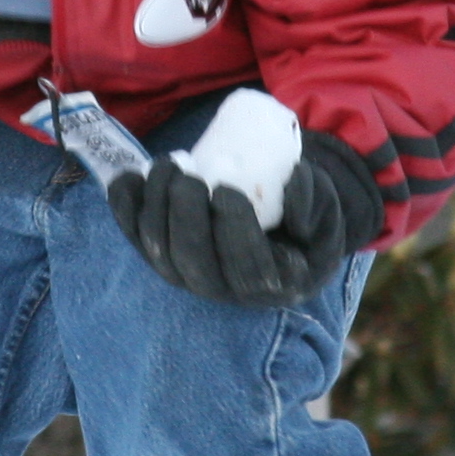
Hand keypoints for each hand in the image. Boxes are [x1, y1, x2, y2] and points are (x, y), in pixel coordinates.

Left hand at [107, 134, 377, 304]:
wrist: (281, 220)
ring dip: (156, 207)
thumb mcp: (328, 210)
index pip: (248, 270)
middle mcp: (226, 291)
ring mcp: (190, 276)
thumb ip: (315, 202)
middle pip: (194, 264)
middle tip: (190, 173)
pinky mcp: (163, 256)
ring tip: (167, 165)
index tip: (228, 189)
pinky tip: (127, 178)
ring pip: (161, 253)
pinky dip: (126, 209)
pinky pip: (136, 238)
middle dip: (184, 217)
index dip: (234, 231)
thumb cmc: (307, 217)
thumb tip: (291, 199)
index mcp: (274, 285)